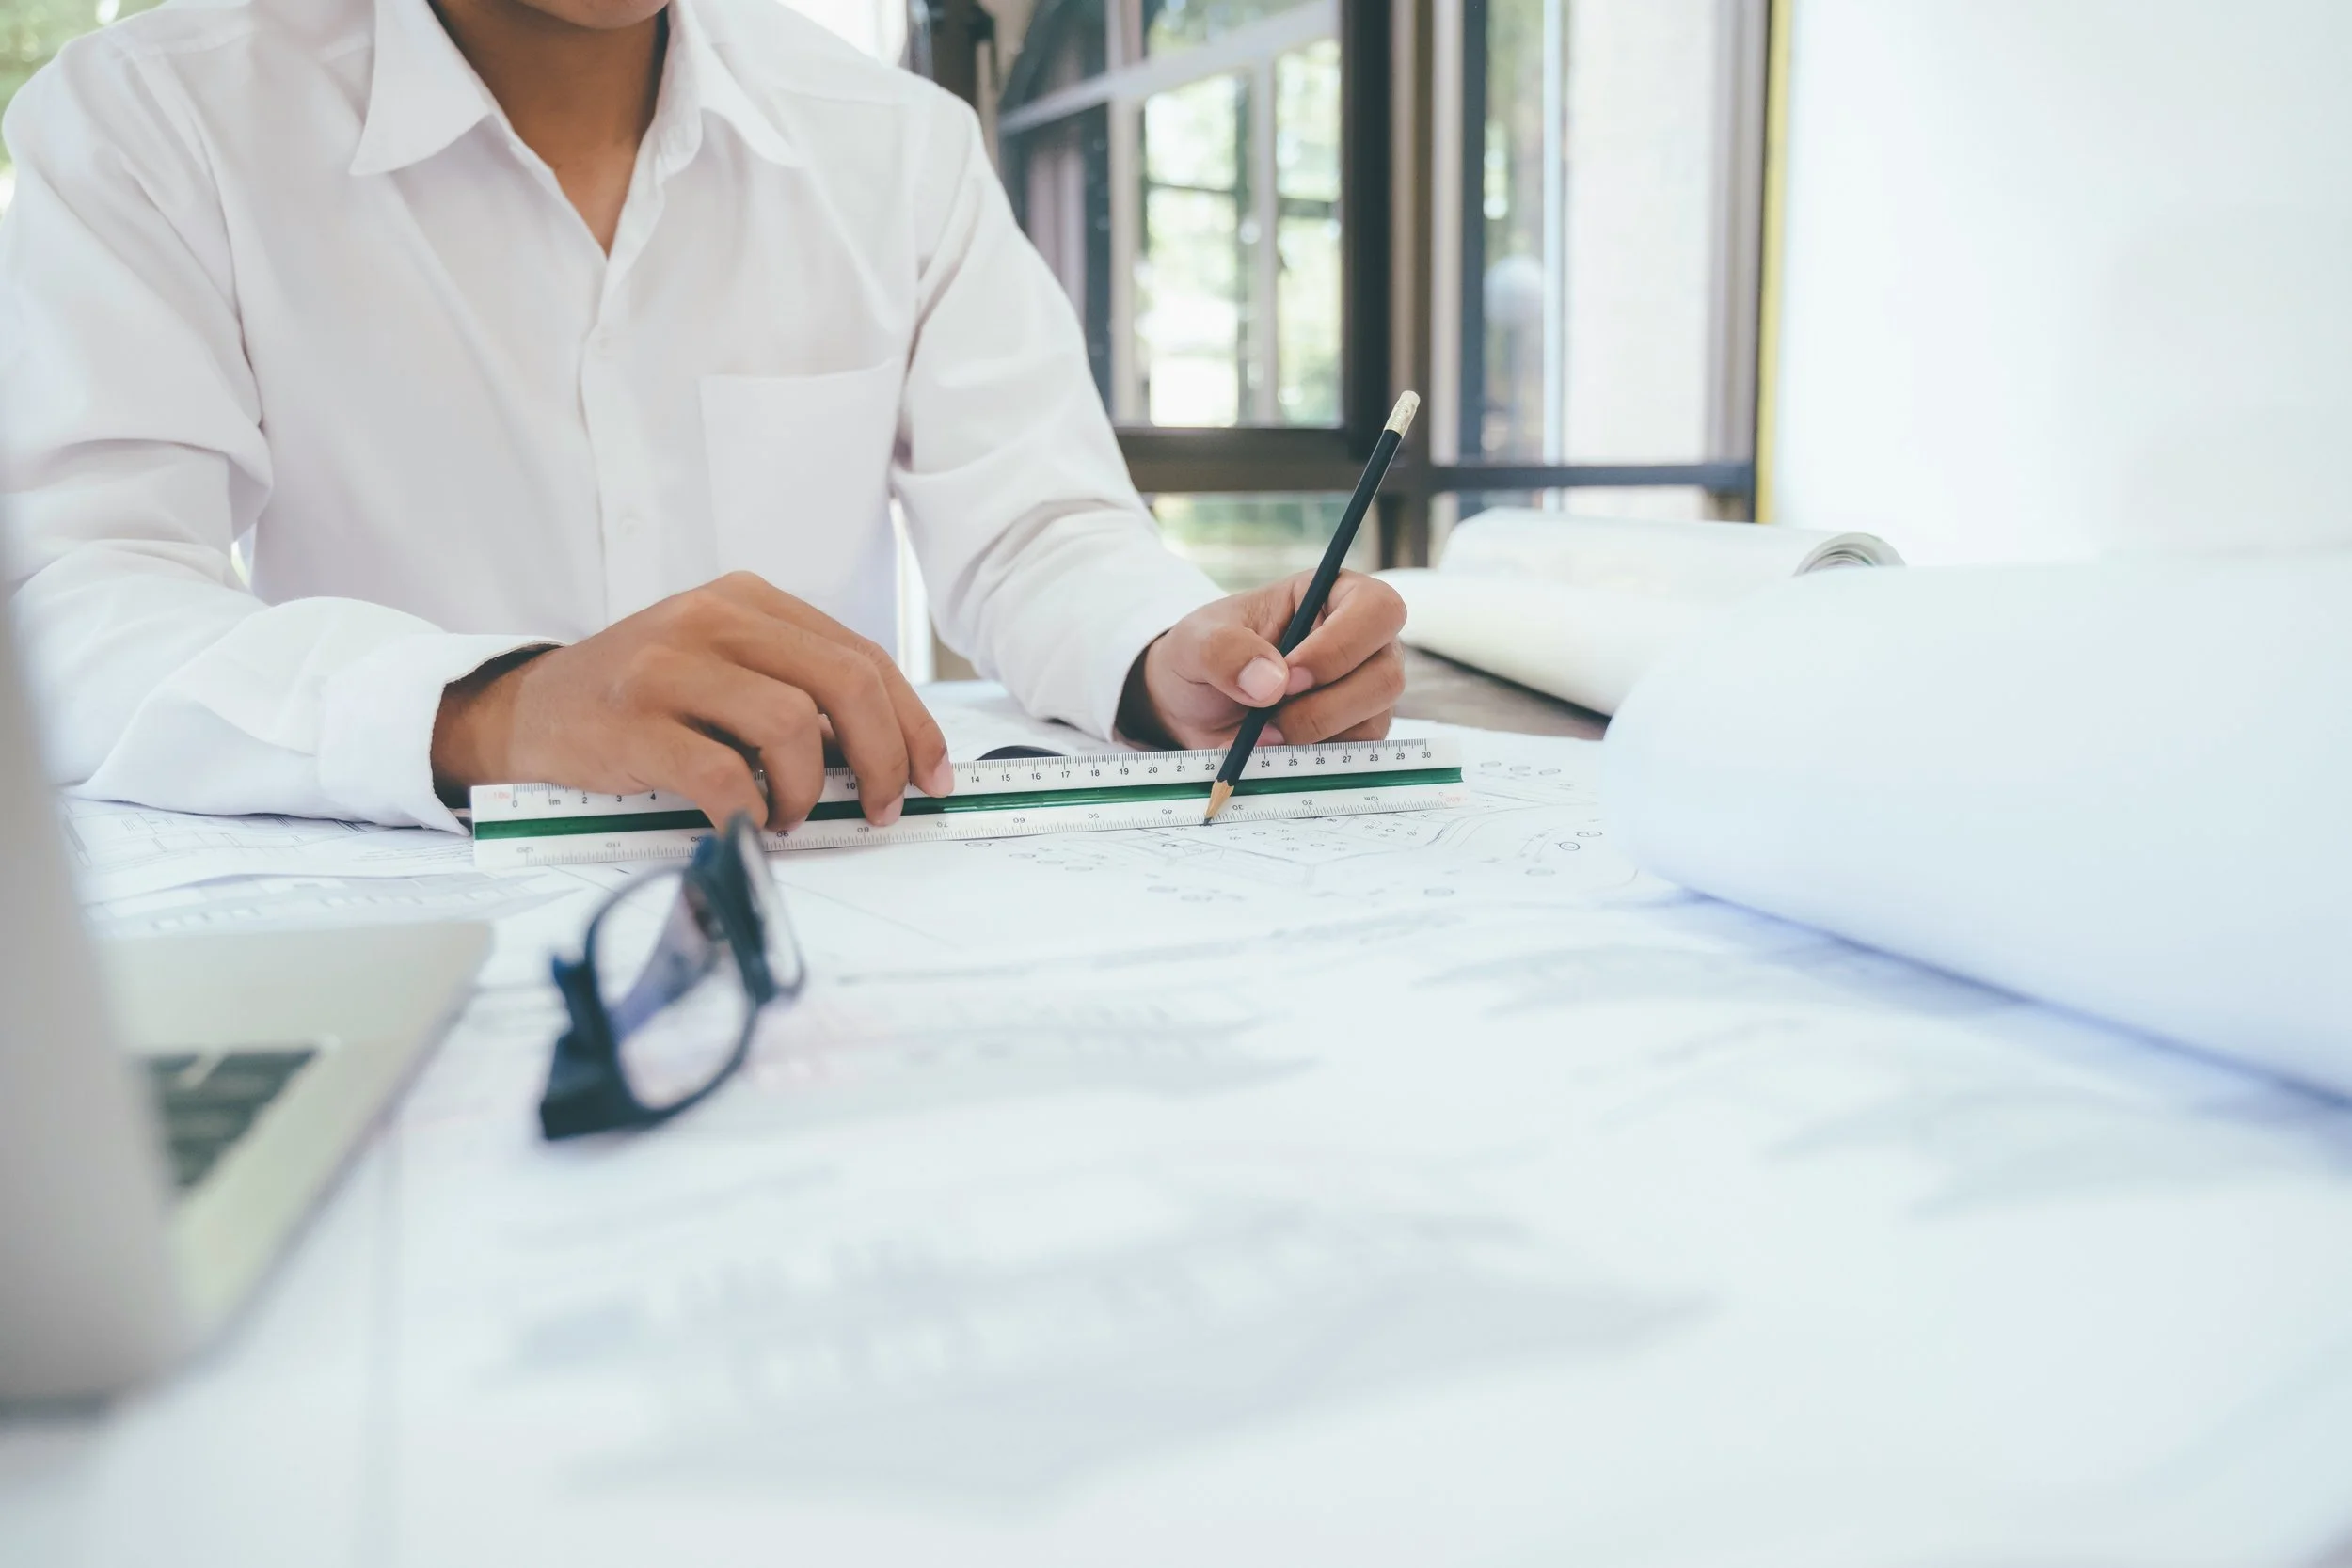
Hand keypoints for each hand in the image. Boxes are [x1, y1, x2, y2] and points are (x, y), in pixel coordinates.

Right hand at [431, 572, 952, 830]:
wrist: (530, 711)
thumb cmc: (643, 700)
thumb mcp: (724, 669)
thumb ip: (798, 693)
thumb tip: (892, 757)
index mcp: (748, 601)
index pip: (862, 656)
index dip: (912, 723)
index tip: (934, 775)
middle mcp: (713, 619)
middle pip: (844, 683)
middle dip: (884, 757)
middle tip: (882, 808)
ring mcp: (669, 666)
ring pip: (793, 725)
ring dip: (808, 787)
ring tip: (790, 814)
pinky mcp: (634, 722)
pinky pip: (723, 773)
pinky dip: (750, 810)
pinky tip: (745, 822)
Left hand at [1121, 570, 1406, 749]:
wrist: (1194, 707)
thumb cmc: (1204, 656)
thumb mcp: (1196, 641)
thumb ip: (1225, 651)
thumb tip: (1272, 683)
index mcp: (1334, 596)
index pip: (1377, 609)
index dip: (1341, 647)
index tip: (1288, 678)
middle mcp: (1364, 642)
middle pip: (1386, 675)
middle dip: (1323, 706)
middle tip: (1267, 719)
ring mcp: (1365, 690)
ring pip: (1373, 720)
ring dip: (1312, 735)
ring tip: (1258, 735)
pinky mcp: (1356, 733)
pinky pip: (1356, 755)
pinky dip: (1311, 759)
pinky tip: (1273, 750)